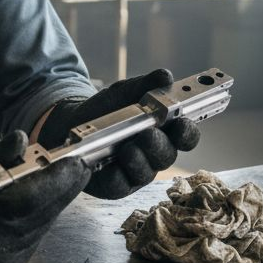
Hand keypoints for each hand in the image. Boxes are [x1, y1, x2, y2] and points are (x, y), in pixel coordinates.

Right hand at [0, 131, 90, 262]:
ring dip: (55, 203)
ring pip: (42, 227)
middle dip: (63, 190)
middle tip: (80, 169)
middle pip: (42, 214)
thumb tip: (21, 140)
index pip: (30, 198)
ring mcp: (2, 262)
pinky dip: (42, 218)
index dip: (58, 181)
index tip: (78, 163)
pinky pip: (34, 238)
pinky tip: (46, 202)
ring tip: (65, 181)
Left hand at [37, 68, 200, 199]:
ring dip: (138, 160)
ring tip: (127, 148)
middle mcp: (155, 153)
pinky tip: (108, 166)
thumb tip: (166, 77)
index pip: (186, 135)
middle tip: (148, 133)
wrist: (74, 122)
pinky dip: (116, 175)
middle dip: (159, 145)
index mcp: (165, 131)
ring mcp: (138, 171)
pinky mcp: (117, 185)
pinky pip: (120, 185)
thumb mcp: (125, 92)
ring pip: (146, 172)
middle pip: (167, 155)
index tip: (181, 123)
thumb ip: (145, 85)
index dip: (187, 131)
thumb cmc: (108, 108)